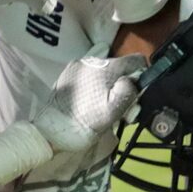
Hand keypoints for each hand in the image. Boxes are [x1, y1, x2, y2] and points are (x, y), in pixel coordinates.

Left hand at [24, 53, 145, 179]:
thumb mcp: (112, 112)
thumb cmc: (84, 123)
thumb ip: (128, 92)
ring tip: (101, 105)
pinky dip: (94, 85)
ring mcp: (77, 66)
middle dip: (122, 84)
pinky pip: (89, 75)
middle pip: (119, 67)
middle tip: (119, 107)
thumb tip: (132, 80)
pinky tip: (89, 101)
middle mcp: (92, 60)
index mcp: (106, 67)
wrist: (50, 131)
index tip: (137, 93)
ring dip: (108, 85)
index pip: (136, 60)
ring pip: (104, 71)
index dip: (141, 75)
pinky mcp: (67, 74)